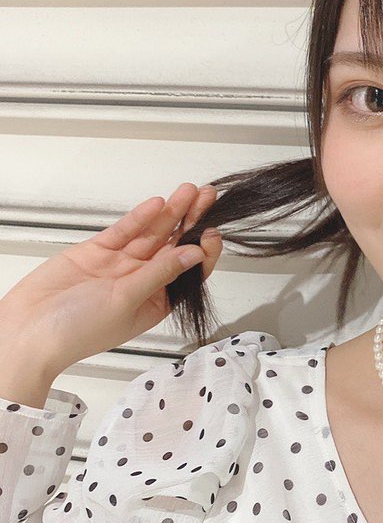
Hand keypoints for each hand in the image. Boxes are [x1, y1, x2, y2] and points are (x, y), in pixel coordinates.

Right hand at [0, 183, 222, 376]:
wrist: (30, 330)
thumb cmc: (78, 331)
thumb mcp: (127, 302)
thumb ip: (159, 274)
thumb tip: (194, 254)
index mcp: (156, 302)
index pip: (188, 273)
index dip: (203, 251)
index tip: (212, 233)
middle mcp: (141, 281)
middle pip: (173, 246)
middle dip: (191, 222)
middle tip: (207, 197)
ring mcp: (119, 264)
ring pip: (151, 234)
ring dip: (170, 213)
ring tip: (189, 192)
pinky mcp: (97, 251)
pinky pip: (125, 231)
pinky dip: (140, 217)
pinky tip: (157, 203)